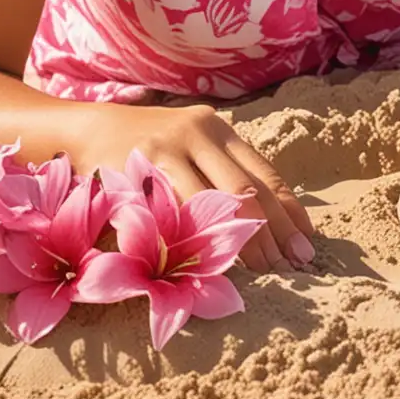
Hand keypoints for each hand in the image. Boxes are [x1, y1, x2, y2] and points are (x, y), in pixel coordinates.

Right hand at [79, 102, 314, 272]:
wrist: (92, 129)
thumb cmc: (154, 146)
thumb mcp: (195, 146)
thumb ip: (226, 173)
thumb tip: (273, 221)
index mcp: (219, 129)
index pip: (265, 172)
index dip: (289, 210)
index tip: (307, 241)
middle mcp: (199, 132)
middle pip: (248, 189)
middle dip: (274, 231)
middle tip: (292, 265)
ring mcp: (168, 149)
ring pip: (215, 201)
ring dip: (242, 241)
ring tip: (264, 269)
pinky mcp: (139, 168)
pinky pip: (174, 211)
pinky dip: (196, 239)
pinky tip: (210, 262)